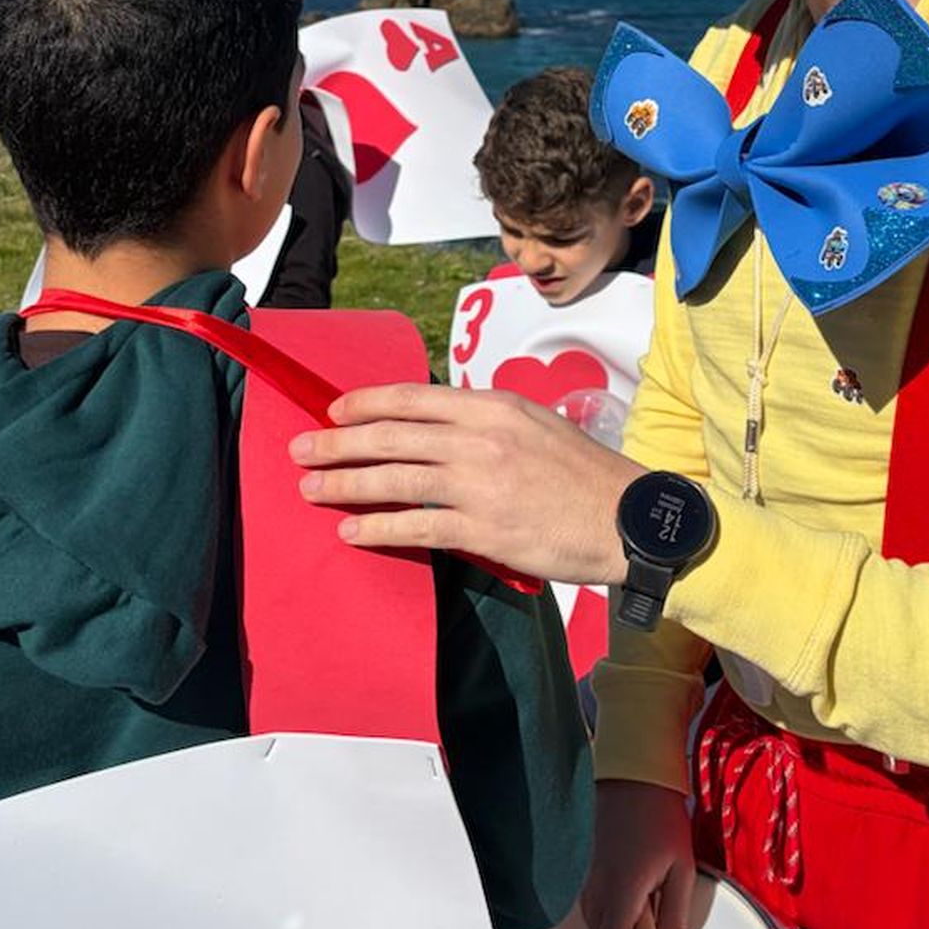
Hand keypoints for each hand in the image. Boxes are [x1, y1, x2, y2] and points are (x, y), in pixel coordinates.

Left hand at [289, 382, 637, 584]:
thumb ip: (483, 421)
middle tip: (300, 449)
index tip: (334, 411)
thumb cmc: (582, 474)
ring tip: (311, 488)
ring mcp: (479, 483)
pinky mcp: (484, 528)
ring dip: (344, 482)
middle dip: (337, 442)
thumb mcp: (534, 424)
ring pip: (393, 479)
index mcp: (490, 406)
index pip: (411, 397)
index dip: (364, 404)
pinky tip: (351, 531)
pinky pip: (416, 527)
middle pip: (390, 436)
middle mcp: (479, 437)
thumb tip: (434, 428)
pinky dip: (378, 527)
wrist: (628, 519)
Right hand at [584, 779, 697, 928]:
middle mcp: (596, 893)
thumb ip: (674, 920)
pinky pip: (594, 912)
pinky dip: (611, 926)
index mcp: (622, 895)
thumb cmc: (662, 820)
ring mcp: (586, 882)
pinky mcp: (585, 872)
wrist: (631, 774)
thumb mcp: (681, 870)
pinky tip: (634, 915)